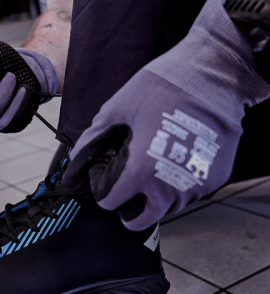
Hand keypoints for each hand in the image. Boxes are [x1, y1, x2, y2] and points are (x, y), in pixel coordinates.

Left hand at [63, 0, 269, 230]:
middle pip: (144, 219)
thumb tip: (77, 156)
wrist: (214, 75)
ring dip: (156, 202)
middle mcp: (169, 187)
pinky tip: (174, 168)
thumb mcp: (118, 108)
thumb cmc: (161, 88)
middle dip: (130, 214)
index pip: (112, 203)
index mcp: (140, 171)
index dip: (105, 195)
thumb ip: (94, 137)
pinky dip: (180, 188)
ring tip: (150, 181)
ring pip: (170, 208)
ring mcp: (196, 185)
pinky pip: (192, 194)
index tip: (106, 186)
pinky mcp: (216, 178)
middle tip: (126, 201)